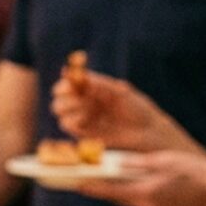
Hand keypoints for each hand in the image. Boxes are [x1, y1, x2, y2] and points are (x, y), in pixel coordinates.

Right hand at [52, 67, 174, 149]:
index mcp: (91, 89)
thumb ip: (96, 83)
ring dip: (69, 108)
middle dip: (65, 98)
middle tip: (81, 100)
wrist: (147, 131)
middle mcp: (84, 103)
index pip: (66, 84)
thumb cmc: (136, 107)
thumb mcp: (119, 91)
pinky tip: (87, 119)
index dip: (64, 84)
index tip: (70, 86)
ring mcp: (83, 118)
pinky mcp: (83, 133)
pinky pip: (67, 125)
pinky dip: (72, 120)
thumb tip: (73, 72)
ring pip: (58, 111)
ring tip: (88, 110)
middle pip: (58, 98)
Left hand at [76, 148, 205, 205]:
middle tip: (95, 178)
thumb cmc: (194, 171)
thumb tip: (116, 162)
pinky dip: (146, 198)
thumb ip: (138, 163)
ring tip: (129, 179)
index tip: (77, 185)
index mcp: (147, 192)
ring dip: (130, 192)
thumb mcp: (164, 160)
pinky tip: (154, 188)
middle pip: (121, 198)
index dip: (93, 188)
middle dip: (110, 188)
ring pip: (135, 203)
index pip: (113, 191)